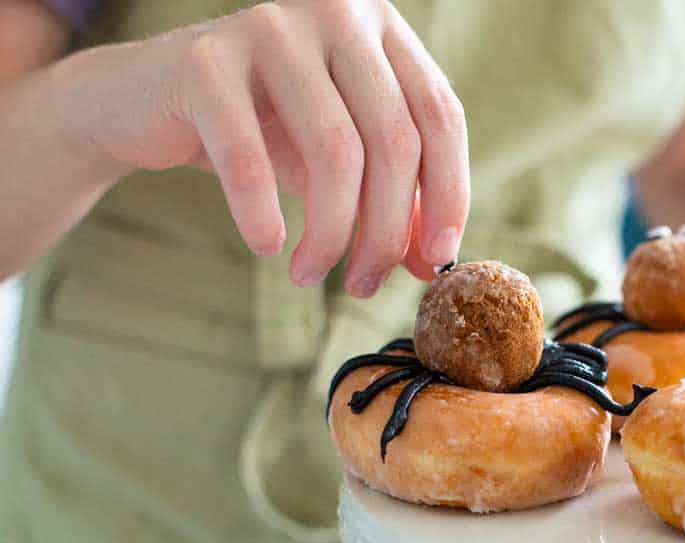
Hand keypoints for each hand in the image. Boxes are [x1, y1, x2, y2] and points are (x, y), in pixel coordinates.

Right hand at [62, 0, 467, 292]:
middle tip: (366, 285)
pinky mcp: (205, 60)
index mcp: (381, 28)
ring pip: (335, 152)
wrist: (146, 103)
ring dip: (329, 234)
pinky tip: (267, 246)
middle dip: (385, 231)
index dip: (449, 194)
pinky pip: (251, 158)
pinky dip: (261, 213)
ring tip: (311, 275)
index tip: (439, 262)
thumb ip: (396, 203)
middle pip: (394, 140)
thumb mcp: (342, 165)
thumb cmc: (264, 132)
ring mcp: (271, 27)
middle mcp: (336, 12)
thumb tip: (435, 264)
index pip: (440, 115)